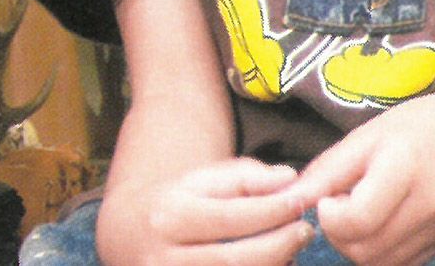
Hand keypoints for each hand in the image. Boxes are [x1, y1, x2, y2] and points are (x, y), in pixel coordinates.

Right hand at [97, 157, 313, 265]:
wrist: (128, 237)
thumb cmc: (177, 201)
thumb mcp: (202, 178)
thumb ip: (246, 177)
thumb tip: (288, 180)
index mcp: (170, 216)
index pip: (231, 217)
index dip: (272, 211)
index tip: (301, 202)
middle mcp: (164, 260)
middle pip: (235, 261)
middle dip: (279, 246)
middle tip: (305, 230)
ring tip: (292, 249)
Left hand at [287, 90, 434, 265]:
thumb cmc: (417, 124)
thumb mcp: (369, 133)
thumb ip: (330, 168)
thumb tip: (293, 198)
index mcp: (404, 167)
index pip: (358, 219)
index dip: (330, 217)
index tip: (326, 199)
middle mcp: (427, 205)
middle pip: (366, 250)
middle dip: (339, 236)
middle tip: (337, 208)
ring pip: (382, 264)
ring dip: (357, 249)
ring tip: (356, 216)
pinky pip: (402, 265)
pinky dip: (380, 254)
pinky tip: (377, 226)